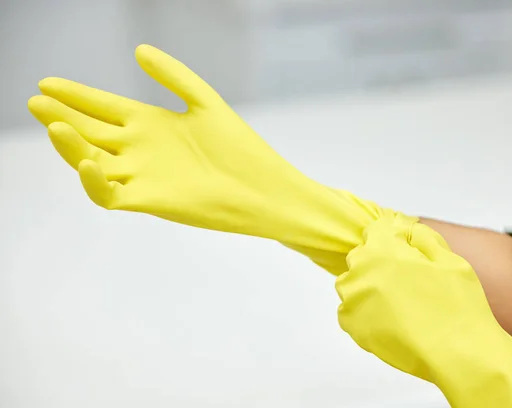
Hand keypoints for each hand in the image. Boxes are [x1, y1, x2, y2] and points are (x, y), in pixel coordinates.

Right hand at [28, 44, 404, 273]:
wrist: (268, 190)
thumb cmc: (242, 148)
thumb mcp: (206, 102)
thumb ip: (174, 77)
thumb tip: (138, 48)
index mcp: (152, 124)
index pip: (103, 106)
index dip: (76, 95)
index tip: (47, 82)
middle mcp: (141, 150)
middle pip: (91, 131)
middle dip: (63, 116)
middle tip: (36, 100)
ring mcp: (144, 176)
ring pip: (93, 161)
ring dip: (70, 145)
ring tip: (53, 123)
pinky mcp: (151, 201)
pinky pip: (110, 194)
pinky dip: (94, 181)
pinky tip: (86, 160)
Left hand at [335, 212, 501, 381]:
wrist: (458, 353)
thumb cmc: (458, 304)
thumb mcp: (449, 259)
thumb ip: (422, 237)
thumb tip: (405, 227)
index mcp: (383, 249)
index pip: (376, 230)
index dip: (391, 238)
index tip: (403, 251)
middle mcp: (361, 270)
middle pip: (362, 257)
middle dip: (378, 263)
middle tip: (406, 282)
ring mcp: (353, 298)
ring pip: (352, 283)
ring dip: (368, 287)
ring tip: (398, 304)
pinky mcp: (352, 325)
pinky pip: (349, 310)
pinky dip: (363, 312)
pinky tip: (388, 320)